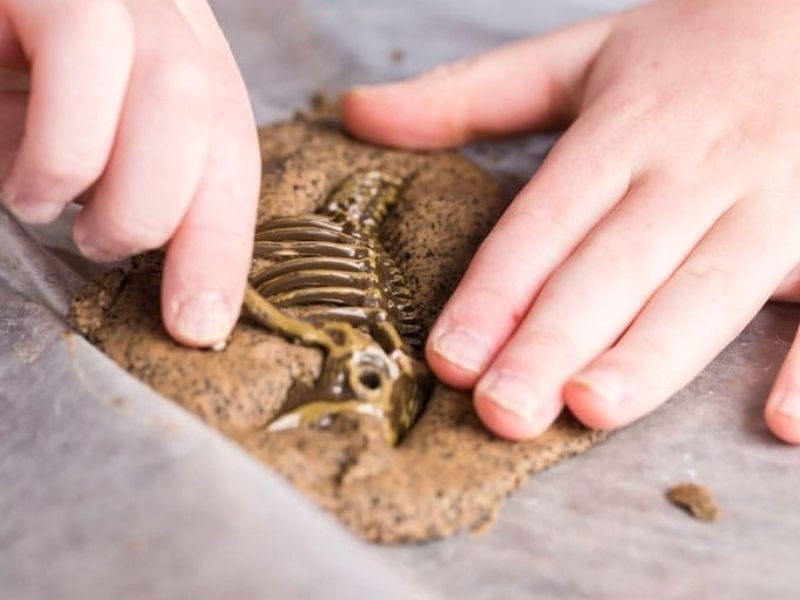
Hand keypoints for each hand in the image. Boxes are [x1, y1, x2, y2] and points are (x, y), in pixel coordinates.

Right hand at [0, 0, 260, 346]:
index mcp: (172, 53)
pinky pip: (87, 46)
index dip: (224, 237)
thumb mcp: (58, 143)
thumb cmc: (0, 86)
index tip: (203, 321)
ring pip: (179, 90)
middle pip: (220, 118)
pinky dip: (66, 144)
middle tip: (109, 251)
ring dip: (132, 193)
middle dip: (190, 226)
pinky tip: (31, 183)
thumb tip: (178, 279)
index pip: (232, 144)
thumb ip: (119, 184)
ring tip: (57, 215)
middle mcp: (155, 10)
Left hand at [342, 0, 799, 443]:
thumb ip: (469, 94)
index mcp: (626, 129)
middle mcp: (696, 167)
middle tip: (502, 411)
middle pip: (615, 264)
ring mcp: (780, 199)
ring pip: (709, 287)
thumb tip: (359, 114)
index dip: (496, 292)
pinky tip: (782, 424)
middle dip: (555, 340)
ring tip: (591, 408)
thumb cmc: (693, 49)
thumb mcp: (579, 57)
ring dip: (654, 352)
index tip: (448, 359)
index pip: (545, 222)